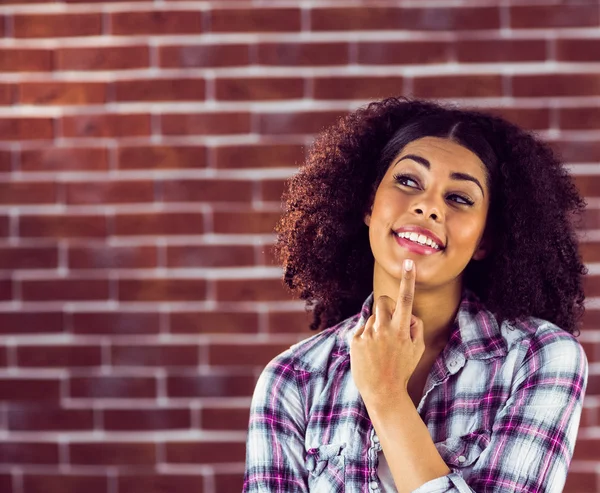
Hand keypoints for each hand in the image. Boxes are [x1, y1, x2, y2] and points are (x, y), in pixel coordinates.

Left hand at [350, 259, 425, 405]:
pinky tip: (371, 353)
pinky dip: (367, 336)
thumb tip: (408, 314)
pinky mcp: (355, 340)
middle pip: (383, 301)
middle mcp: (383, 329)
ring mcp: (367, 334)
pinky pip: (362, 328)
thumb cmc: (402, 369)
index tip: (408, 262)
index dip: (408, 279)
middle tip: (390, 319)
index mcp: (402, 330)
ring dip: (378, 325)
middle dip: (387, 305)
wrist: (382, 392)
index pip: (406, 299)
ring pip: (373, 317)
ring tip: (381, 348)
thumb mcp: (418, 349)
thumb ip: (415, 327)